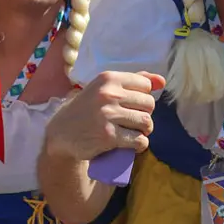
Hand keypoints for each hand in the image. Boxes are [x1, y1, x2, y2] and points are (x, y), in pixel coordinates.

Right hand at [46, 71, 164, 162]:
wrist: (62, 132)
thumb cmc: (88, 108)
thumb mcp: (105, 88)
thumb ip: (133, 81)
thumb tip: (162, 81)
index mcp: (109, 78)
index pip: (146, 85)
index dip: (143, 97)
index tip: (132, 105)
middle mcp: (108, 94)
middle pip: (149, 104)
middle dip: (145, 114)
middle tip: (133, 121)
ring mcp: (108, 115)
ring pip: (146, 122)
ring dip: (144, 130)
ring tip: (134, 132)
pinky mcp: (109, 136)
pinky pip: (139, 140)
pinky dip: (140, 145)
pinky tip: (131, 144)